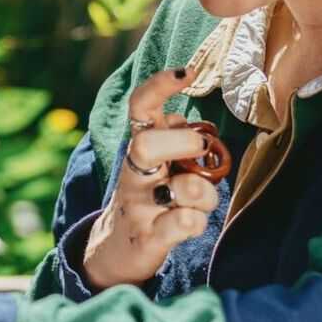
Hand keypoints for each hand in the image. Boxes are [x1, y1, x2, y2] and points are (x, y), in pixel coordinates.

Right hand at [82, 68, 222, 291]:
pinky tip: (191, 221)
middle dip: (184, 143)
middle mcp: (133, 173)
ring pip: (180, 189)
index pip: (140, 106)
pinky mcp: (148, 239)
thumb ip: (169, 137)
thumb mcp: (154, 163)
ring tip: (201, 201)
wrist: (116, 250)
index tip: (188, 71)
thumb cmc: (149, 198)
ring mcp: (139, 206)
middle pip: (147, 144)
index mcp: (137, 148)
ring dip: (204, 193)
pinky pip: (179, 225)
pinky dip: (193, 221)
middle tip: (201, 152)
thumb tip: (182, 117)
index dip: (161, 86)